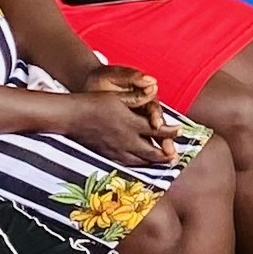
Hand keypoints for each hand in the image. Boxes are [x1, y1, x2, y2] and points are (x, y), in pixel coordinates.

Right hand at [63, 70, 179, 166]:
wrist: (72, 116)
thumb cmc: (94, 101)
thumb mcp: (118, 96)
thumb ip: (138, 96)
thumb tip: (155, 89)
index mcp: (131, 122)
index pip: (157, 130)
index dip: (171, 132)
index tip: (180, 131)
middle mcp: (126, 139)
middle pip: (152, 151)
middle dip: (166, 153)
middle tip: (175, 154)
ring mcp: (117, 149)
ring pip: (141, 160)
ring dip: (155, 161)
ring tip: (164, 161)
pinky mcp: (108, 154)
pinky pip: (128, 163)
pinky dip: (139, 164)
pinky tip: (142, 163)